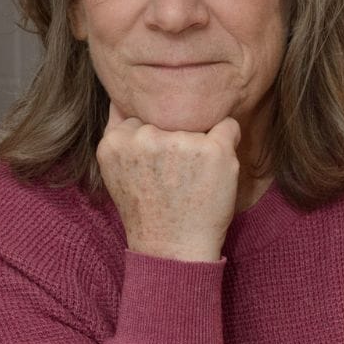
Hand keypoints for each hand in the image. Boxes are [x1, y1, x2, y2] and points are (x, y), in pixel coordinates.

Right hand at [97, 104, 240, 261]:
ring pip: (196, 123)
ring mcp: (181, 142)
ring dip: (198, 144)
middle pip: (169, 119)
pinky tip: (215, 168)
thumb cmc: (148, 212)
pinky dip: (228, 140)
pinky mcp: (213, 150)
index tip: (155, 168)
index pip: (139, 117)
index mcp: (115, 142)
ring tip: (191, 180)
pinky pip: (228, 126)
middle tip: (173, 179)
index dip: (152, 142)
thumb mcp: (115, 172)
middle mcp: (146, 138)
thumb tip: (120, 94)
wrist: (174, 250)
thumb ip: (117, 132)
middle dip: (173, 141)